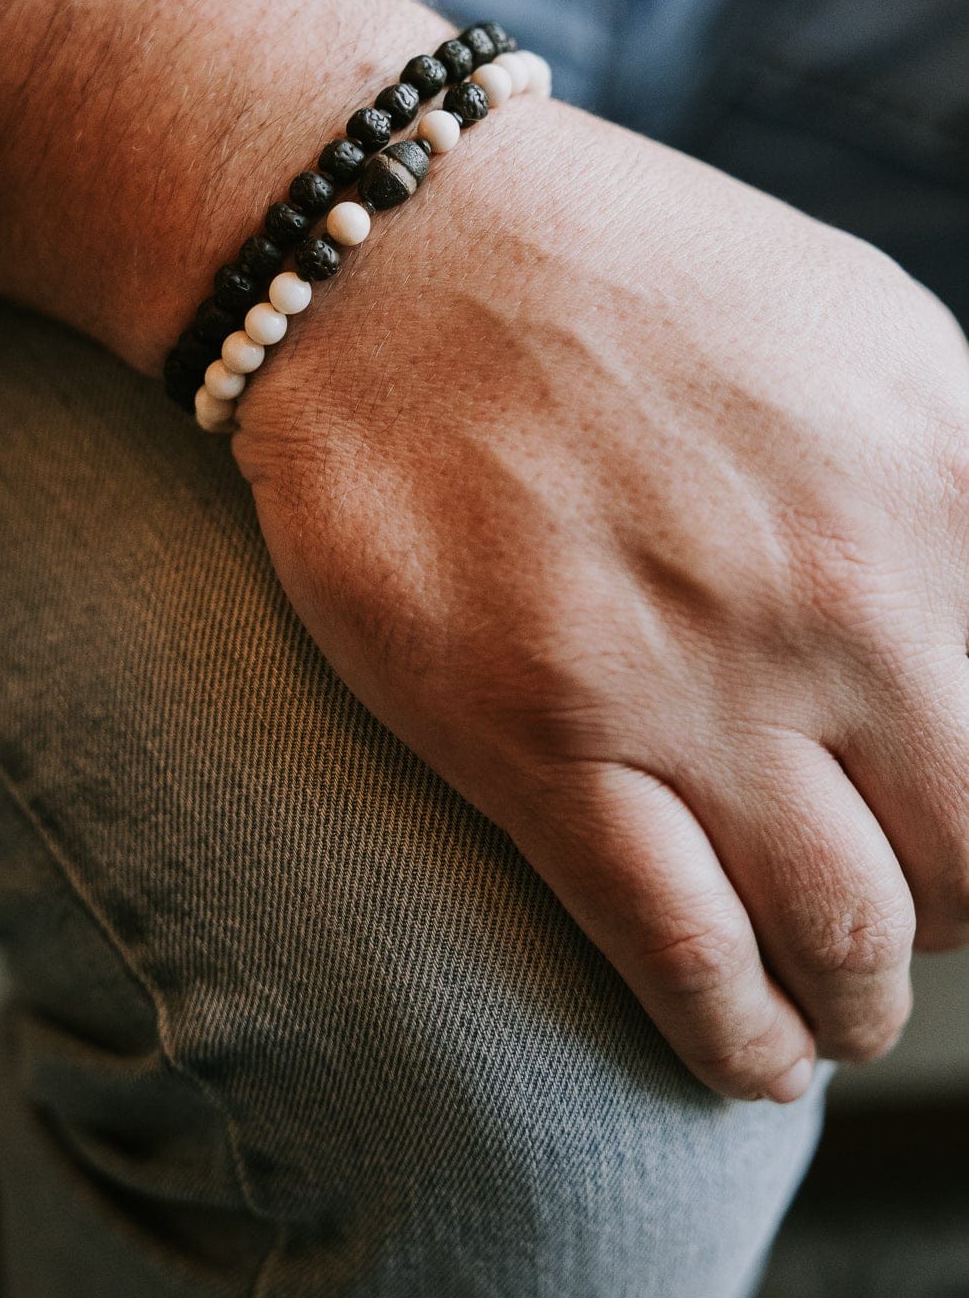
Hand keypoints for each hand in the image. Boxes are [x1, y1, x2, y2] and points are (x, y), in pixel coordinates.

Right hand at [235, 98, 968, 1100]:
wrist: (386, 246)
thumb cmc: (621, 275)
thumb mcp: (863, 324)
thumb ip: (961, 477)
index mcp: (941, 474)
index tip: (953, 811)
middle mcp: (844, 592)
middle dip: (952, 910)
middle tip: (900, 895)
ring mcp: (688, 675)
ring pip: (849, 941)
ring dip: (853, 996)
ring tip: (832, 992)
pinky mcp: (538, 737)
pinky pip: (686, 955)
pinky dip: (738, 1037)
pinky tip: (747, 1051)